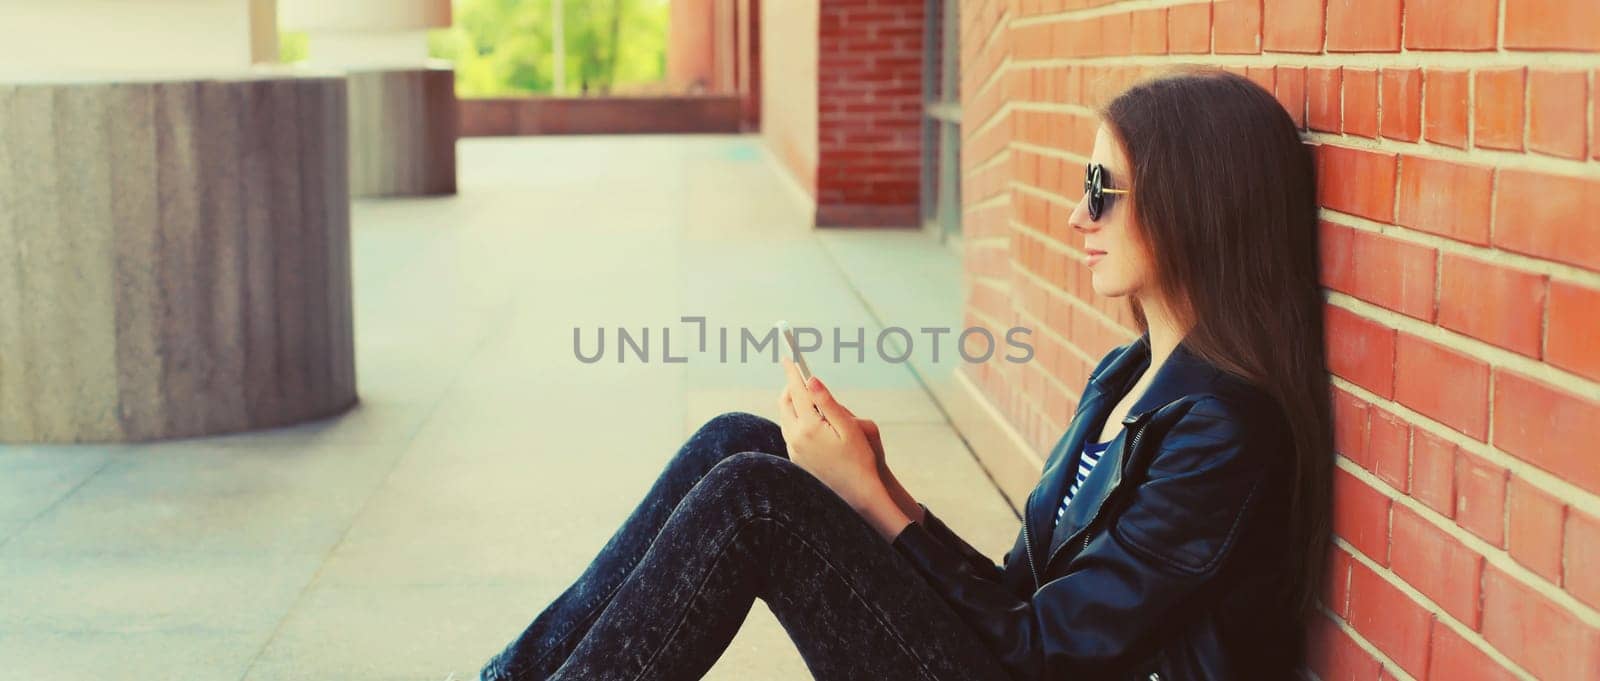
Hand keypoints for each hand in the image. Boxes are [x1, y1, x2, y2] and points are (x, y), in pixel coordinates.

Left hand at [776, 359, 910, 539]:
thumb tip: (811, 379)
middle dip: (790, 387)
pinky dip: (796, 420)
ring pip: (786, 418)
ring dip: (794, 404)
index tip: (788, 357)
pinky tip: (810, 420)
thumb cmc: (860, 459)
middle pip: (785, 403)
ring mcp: (793, 451)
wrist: (857, 495)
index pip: (797, 392)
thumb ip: (828, 402)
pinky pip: (790, 432)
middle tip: (799, 375)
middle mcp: (795, 438)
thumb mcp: (850, 427)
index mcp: (809, 427)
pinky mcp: (796, 460)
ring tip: (809, 397)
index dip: (793, 372)